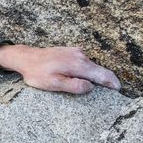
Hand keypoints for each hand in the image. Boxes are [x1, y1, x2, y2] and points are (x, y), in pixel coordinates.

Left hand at [0, 44, 120, 93]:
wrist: (26, 57)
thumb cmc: (37, 73)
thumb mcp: (53, 84)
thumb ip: (73, 86)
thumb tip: (90, 87)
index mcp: (78, 65)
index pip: (102, 74)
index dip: (112, 83)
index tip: (117, 91)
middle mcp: (80, 56)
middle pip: (99, 70)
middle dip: (106, 80)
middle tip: (109, 91)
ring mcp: (76, 52)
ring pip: (92, 66)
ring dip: (94, 76)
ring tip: (94, 87)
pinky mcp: (71, 51)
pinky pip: (84, 63)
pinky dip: (87, 71)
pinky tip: (82, 78)